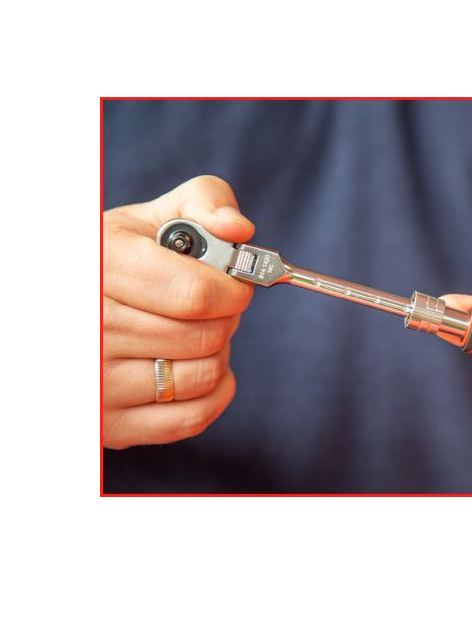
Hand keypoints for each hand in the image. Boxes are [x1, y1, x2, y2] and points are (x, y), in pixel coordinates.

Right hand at [103, 176, 254, 448]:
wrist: (75, 304)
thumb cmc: (123, 258)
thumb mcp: (154, 217)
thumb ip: (204, 203)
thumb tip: (239, 229)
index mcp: (101, 265)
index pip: (194, 294)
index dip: (232, 290)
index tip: (234, 284)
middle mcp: (90, 327)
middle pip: (205, 336)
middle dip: (224, 318)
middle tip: (210, 307)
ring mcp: (95, 382)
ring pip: (203, 376)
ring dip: (216, 353)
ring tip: (192, 332)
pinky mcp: (110, 424)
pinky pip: (193, 419)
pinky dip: (213, 391)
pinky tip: (195, 364)